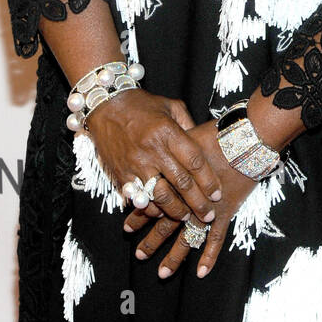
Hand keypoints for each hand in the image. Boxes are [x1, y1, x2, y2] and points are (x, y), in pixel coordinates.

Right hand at [87, 89, 222, 224]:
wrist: (105, 105)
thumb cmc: (141, 105)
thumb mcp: (170, 106)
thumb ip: (188, 125)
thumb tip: (203, 144)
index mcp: (167, 132)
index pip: (194, 162)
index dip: (208, 181)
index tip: (217, 194)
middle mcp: (152, 150)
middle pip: (181, 183)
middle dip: (197, 203)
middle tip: (208, 215)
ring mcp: (135, 164)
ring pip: (160, 195)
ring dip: (176, 210)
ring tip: (187, 217)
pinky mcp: (121, 174)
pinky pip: (139, 198)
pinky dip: (152, 208)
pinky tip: (162, 212)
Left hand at [124, 120, 256, 278]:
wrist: (244, 141)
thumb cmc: (214, 136)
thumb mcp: (184, 138)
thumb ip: (170, 150)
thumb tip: (157, 149)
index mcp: (174, 184)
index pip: (151, 204)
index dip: (138, 215)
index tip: (126, 225)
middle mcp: (187, 201)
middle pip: (164, 225)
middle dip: (151, 240)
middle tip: (139, 254)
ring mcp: (205, 210)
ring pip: (186, 239)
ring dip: (174, 257)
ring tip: (162, 273)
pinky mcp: (224, 213)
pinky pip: (216, 239)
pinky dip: (209, 256)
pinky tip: (201, 272)